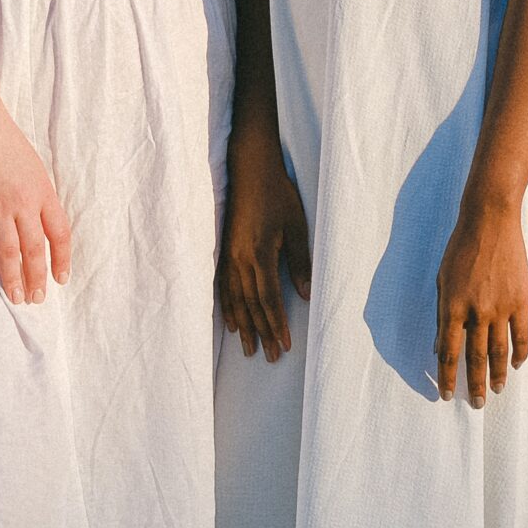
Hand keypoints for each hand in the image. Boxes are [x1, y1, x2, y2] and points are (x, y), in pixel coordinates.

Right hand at [0, 96, 72, 303]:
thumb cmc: (11, 149)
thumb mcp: (37, 173)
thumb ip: (42, 202)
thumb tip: (47, 233)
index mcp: (44, 194)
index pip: (59, 234)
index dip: (61, 260)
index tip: (61, 280)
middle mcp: (23, 203)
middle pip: (33, 249)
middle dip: (36, 278)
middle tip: (36, 299)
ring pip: (8, 251)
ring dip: (13, 277)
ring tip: (16, 297)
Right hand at [218, 124, 312, 360]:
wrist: (249, 169)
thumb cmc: (277, 195)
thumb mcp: (295, 227)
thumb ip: (299, 263)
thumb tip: (305, 296)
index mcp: (259, 256)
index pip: (269, 300)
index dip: (276, 325)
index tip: (284, 345)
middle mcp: (239, 261)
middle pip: (251, 305)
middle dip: (261, 333)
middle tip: (269, 357)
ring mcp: (227, 256)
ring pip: (235, 300)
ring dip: (244, 326)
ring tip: (249, 349)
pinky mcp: (223, 251)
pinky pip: (223, 287)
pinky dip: (227, 308)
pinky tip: (231, 322)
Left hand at [435, 196, 527, 405]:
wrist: (490, 222)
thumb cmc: (460, 249)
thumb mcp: (442, 281)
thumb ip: (442, 315)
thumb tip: (440, 346)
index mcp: (453, 307)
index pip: (449, 353)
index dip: (447, 377)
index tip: (447, 395)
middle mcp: (477, 312)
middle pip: (475, 358)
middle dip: (474, 384)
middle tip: (477, 404)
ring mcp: (501, 307)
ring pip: (499, 351)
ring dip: (498, 374)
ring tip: (498, 390)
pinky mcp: (521, 300)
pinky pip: (522, 334)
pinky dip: (520, 352)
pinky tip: (517, 364)